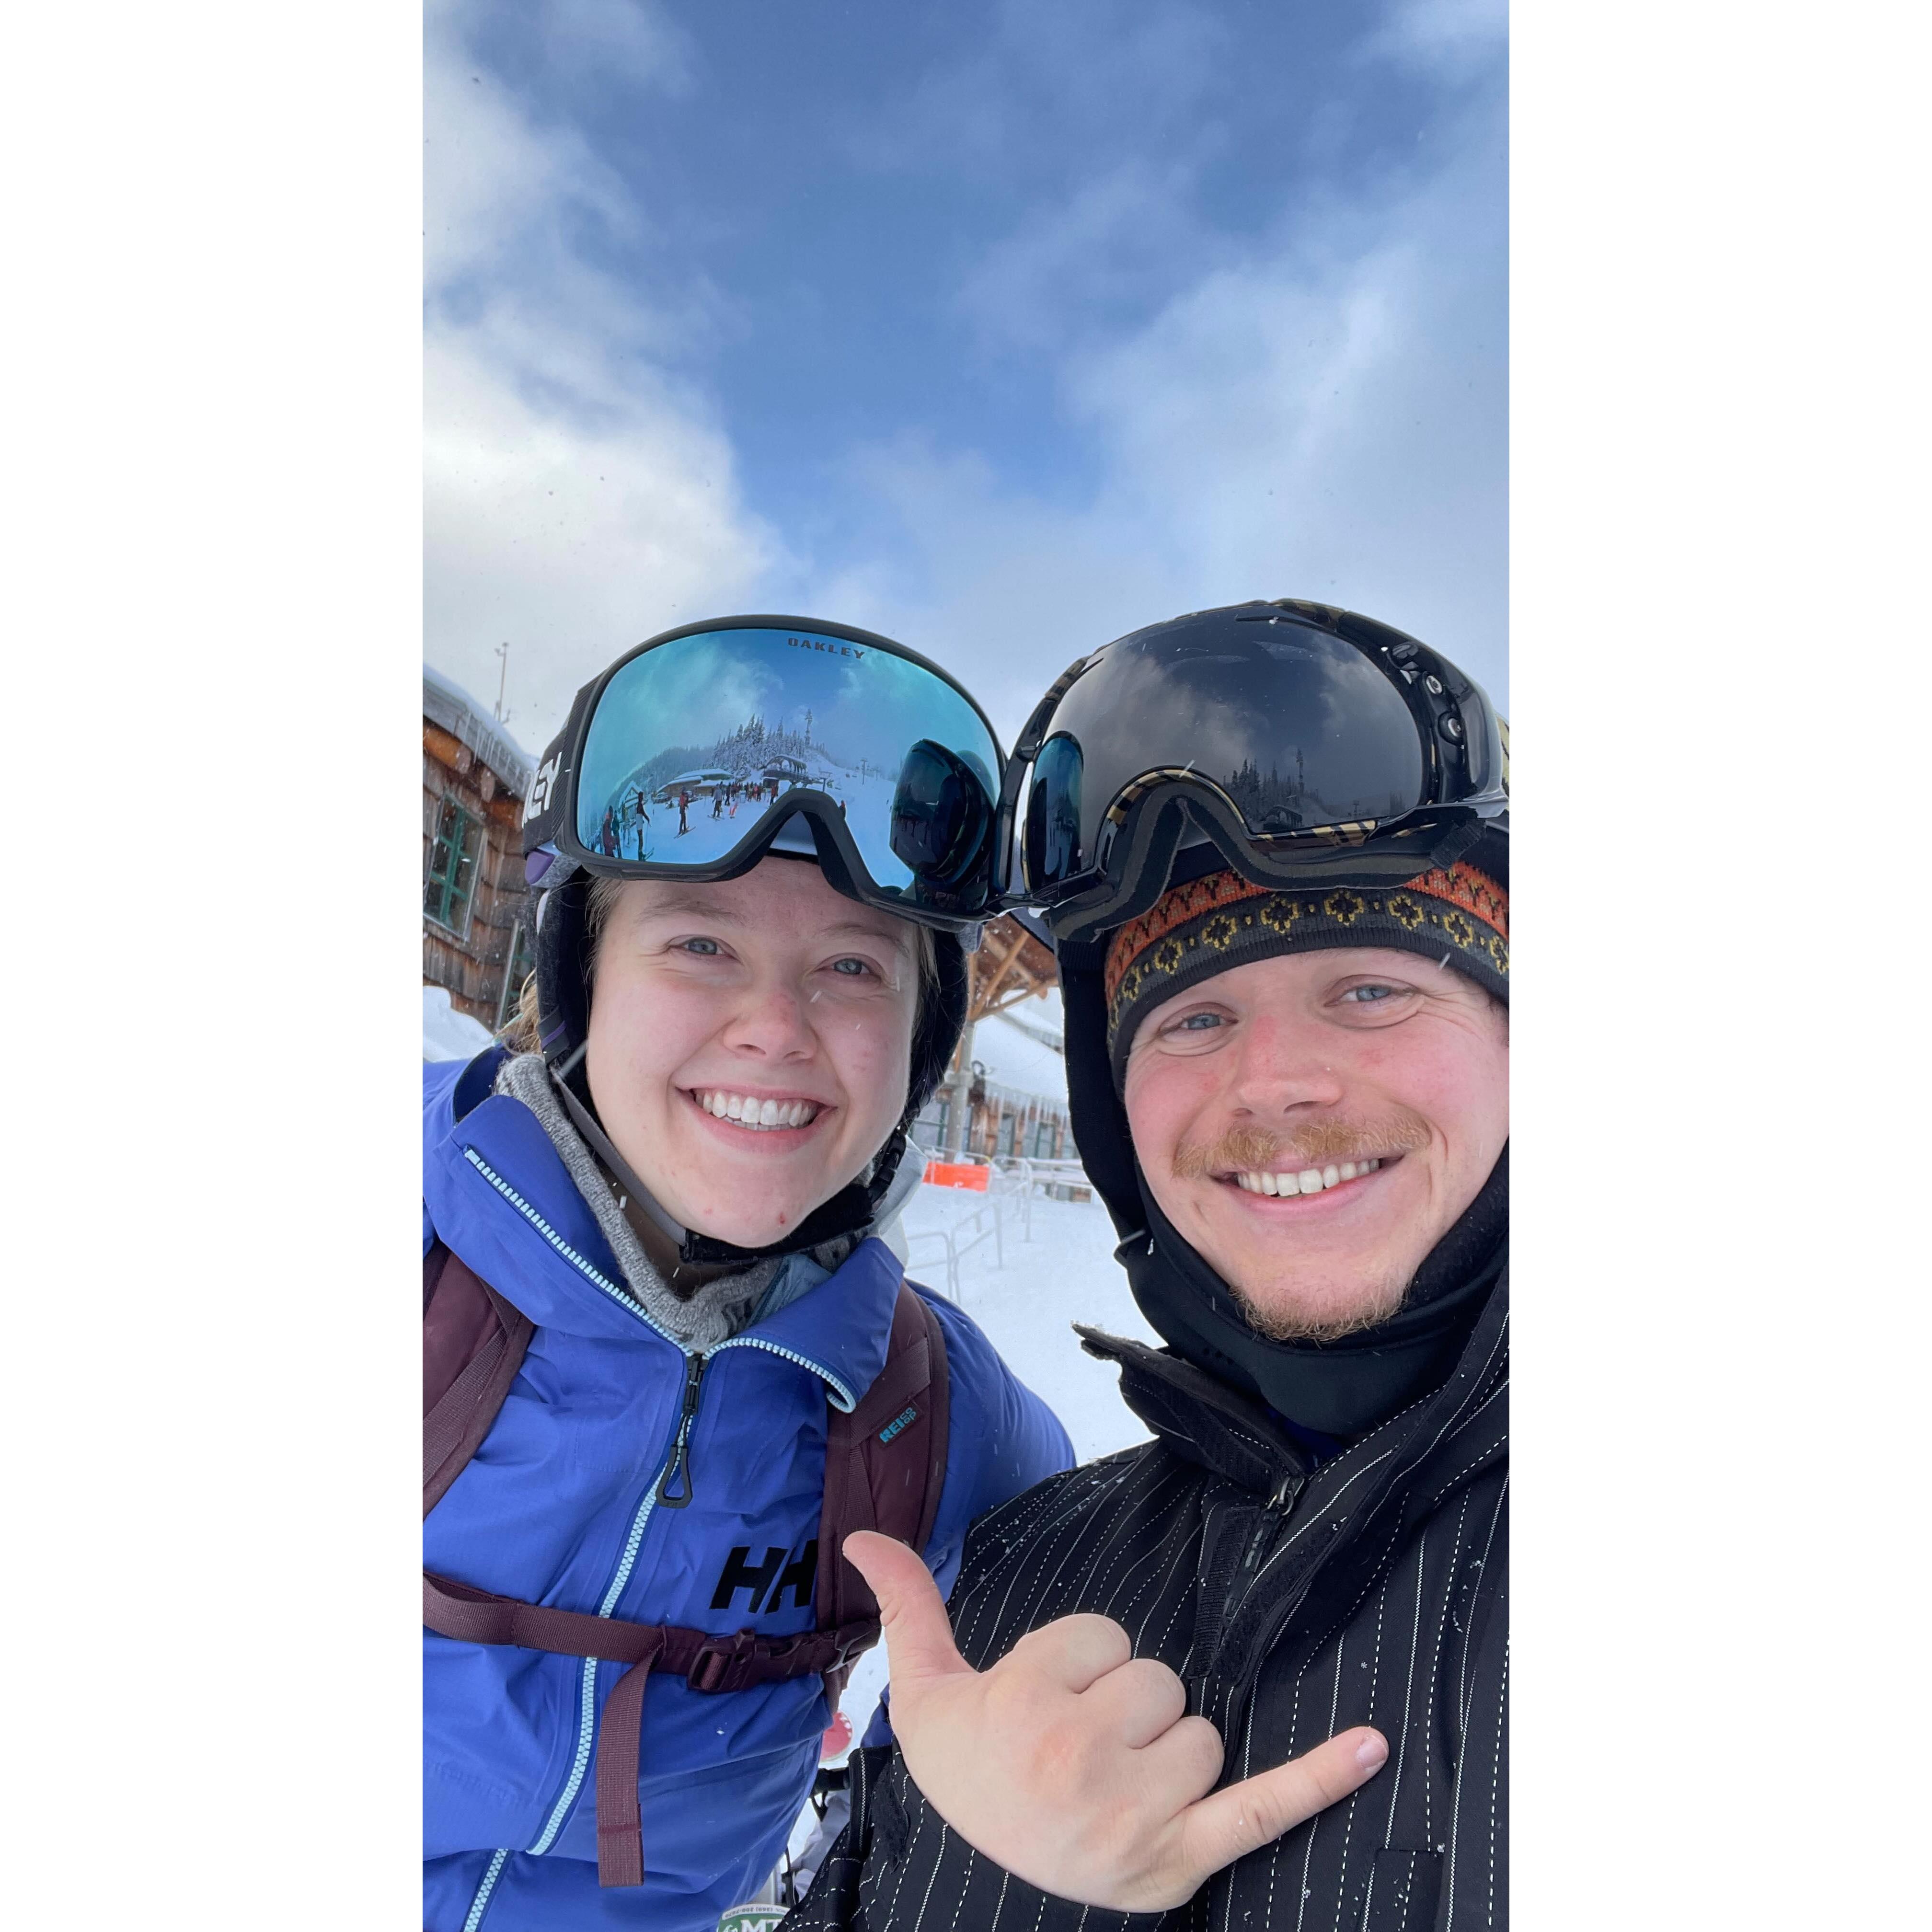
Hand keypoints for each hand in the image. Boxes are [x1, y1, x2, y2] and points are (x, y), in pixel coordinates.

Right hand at [844, 1531, 1386, 1911]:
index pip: (1101, 1636)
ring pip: (1200, 1733)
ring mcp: (1137, 1818)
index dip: (1076, 1660)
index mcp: (1025, 1710)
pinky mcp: (1180, 1861)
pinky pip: (1262, 1809)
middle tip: (1074, 1747)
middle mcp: (1082, 1763)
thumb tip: (865, 1532)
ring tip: (1110, 1783)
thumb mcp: (925, 1691)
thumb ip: (907, 1604)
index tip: (1042, 1703)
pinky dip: (1320, 1780)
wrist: (968, 1882)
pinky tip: (1370, 1745)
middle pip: (1157, 1682)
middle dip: (1123, 1703)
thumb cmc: (963, 1775)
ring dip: (1167, 1749)